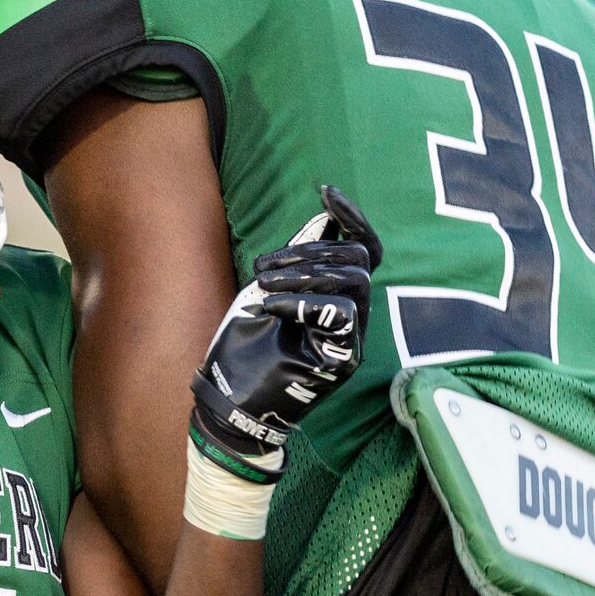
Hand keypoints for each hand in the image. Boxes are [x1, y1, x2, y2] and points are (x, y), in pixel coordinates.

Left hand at [190, 186, 382, 482]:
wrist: (229, 403)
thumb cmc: (244, 349)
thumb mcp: (267, 290)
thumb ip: (297, 259)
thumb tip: (324, 219)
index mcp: (338, 296)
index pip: (365, 249)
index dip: (353, 218)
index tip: (325, 192)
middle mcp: (353, 316)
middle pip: (360, 260)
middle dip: (311, 251)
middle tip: (266, 266)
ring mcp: (350, 340)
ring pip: (355, 282)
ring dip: (305, 273)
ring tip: (264, 282)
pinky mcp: (341, 362)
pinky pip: (340, 315)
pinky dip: (302, 302)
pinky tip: (270, 305)